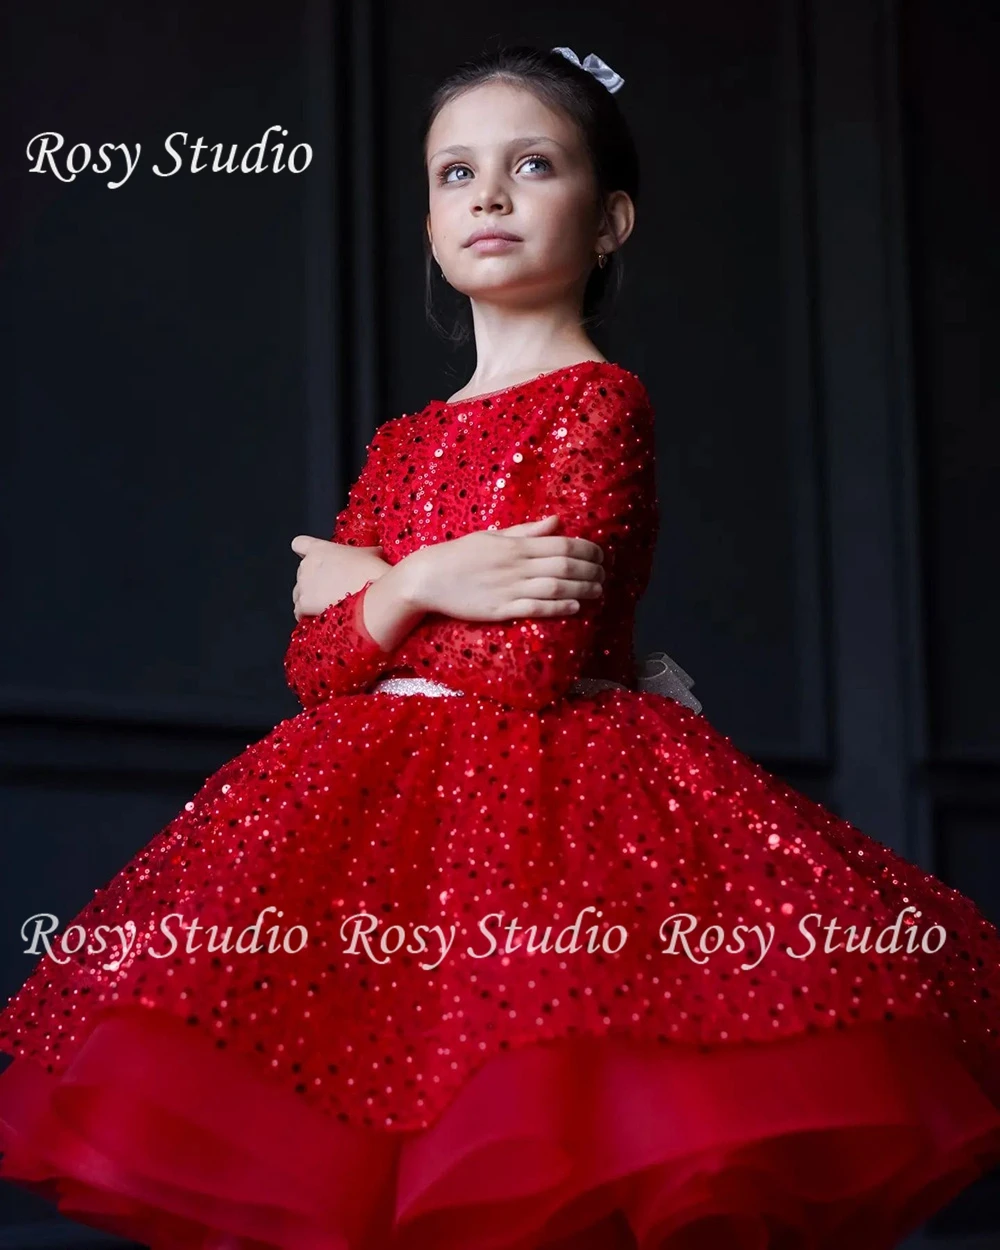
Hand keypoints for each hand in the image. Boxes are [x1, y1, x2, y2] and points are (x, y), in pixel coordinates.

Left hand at [290, 535, 387, 619]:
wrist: (374, 596)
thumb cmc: (372, 573)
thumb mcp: (372, 554)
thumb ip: (366, 551)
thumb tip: (375, 552)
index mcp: (320, 549)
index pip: (299, 544)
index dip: (304, 552)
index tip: (313, 559)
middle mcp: (307, 564)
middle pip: (301, 572)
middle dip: (313, 580)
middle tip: (331, 588)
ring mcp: (303, 585)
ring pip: (298, 593)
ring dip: (310, 598)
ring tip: (327, 605)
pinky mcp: (303, 604)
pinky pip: (298, 611)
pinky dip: (307, 615)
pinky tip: (320, 617)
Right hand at [400, 515, 604, 620]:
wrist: (427, 578)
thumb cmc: (459, 555)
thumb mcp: (493, 536)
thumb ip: (527, 531)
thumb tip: (556, 521)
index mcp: (515, 546)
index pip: (561, 543)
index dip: (586, 549)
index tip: (601, 554)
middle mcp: (515, 566)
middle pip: (564, 565)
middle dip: (590, 569)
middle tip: (605, 574)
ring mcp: (508, 588)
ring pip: (555, 588)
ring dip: (582, 589)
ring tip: (599, 590)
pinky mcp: (499, 610)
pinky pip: (535, 609)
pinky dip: (558, 607)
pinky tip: (575, 606)